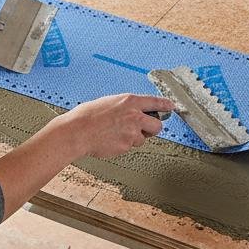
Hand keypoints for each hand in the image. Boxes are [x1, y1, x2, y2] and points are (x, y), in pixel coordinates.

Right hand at [57, 94, 177, 158]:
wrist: (76, 132)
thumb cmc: (87, 116)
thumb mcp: (109, 102)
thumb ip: (125, 107)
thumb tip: (133, 111)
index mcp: (130, 101)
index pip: (155, 102)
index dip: (165, 105)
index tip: (172, 106)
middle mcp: (135, 116)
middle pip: (157, 126)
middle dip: (152, 129)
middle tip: (142, 129)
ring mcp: (132, 132)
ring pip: (141, 139)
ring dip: (133, 138)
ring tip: (114, 133)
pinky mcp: (126, 146)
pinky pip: (129, 147)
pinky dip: (122, 145)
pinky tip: (109, 140)